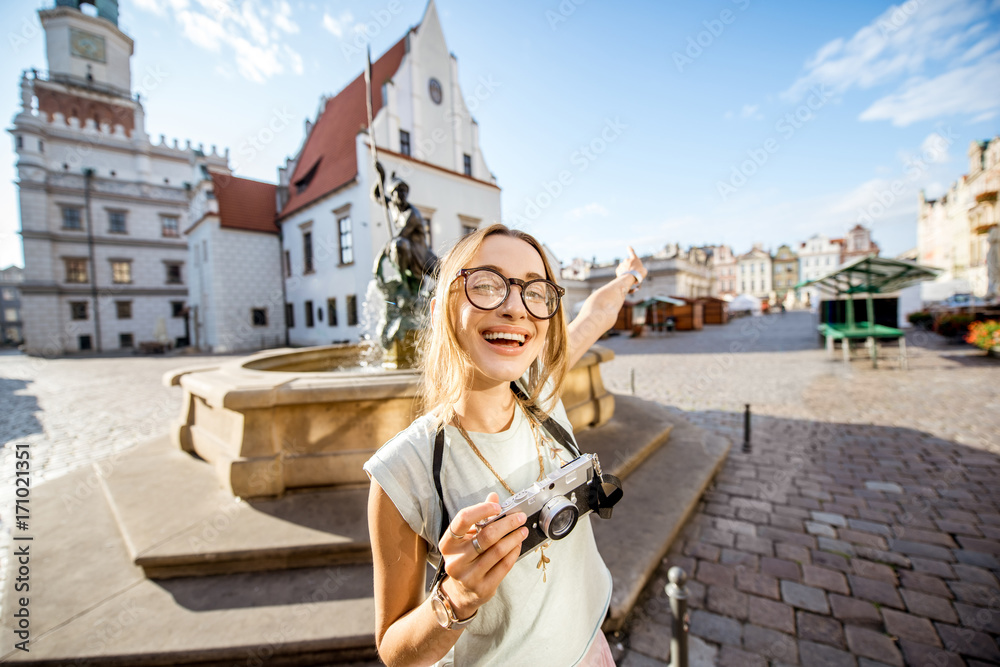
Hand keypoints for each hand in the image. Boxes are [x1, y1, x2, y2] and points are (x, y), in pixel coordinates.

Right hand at [437, 492, 527, 618]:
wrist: (461, 592)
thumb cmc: (465, 558)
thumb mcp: (466, 537)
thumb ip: (479, 517)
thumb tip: (493, 496)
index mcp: (448, 543)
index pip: (463, 519)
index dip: (482, 510)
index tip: (498, 506)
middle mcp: (455, 560)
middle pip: (486, 536)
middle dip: (507, 523)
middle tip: (520, 517)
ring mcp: (469, 576)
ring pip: (498, 551)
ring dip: (514, 537)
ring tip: (522, 530)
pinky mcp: (483, 587)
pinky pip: (504, 565)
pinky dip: (514, 552)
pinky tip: (518, 544)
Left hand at [615, 246, 646, 284]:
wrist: (630, 278)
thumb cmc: (639, 273)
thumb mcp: (644, 271)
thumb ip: (641, 269)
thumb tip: (640, 270)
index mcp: (634, 258)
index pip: (631, 251)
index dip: (630, 249)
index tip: (628, 247)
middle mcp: (627, 260)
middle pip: (628, 262)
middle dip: (629, 266)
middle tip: (633, 273)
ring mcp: (622, 264)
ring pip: (624, 267)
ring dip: (626, 271)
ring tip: (629, 277)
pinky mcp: (618, 269)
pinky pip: (620, 271)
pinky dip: (622, 274)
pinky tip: (625, 278)